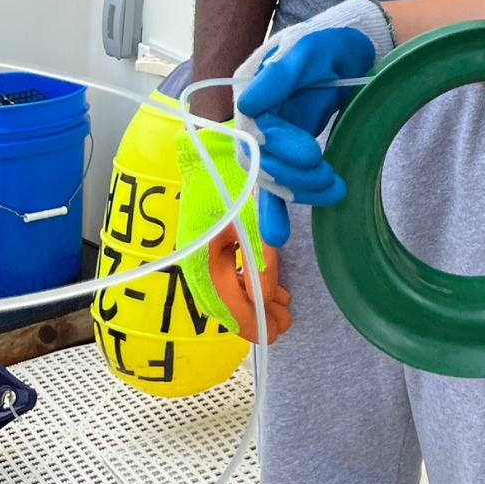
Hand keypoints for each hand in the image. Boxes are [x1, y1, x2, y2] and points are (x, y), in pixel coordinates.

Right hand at [174, 121, 288, 342]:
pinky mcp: (212, 243)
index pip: (227, 309)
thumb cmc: (230, 181)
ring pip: (230, 291)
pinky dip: (250, 282)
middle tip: (286, 322)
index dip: (254, 325)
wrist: (212, 149)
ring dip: (256, 300)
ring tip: (283, 306)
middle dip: (258, 316)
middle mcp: (198, 263)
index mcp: (201, 263)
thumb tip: (267, 299)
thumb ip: (260, 262)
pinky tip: (269, 283)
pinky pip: (230, 274)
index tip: (276, 334)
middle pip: (228, 304)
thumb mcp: (251, 223)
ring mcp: (203, 254)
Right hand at [232, 0, 394, 243]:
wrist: (353, 50)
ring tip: (335, 191)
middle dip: (294, 174)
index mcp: (252, 89)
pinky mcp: (289, 151)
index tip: (312, 153)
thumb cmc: (328, 43)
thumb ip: (281, 74)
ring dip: (298, 191)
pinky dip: (278, 208)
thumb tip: (246, 105)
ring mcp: (272, 136)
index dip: (280, 146)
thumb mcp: (309, 48)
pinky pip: (279, 182)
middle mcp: (256, 117)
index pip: (257, 129)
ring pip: (273, 176)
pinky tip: (280, 234)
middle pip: (263, 159)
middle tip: (328, 176)